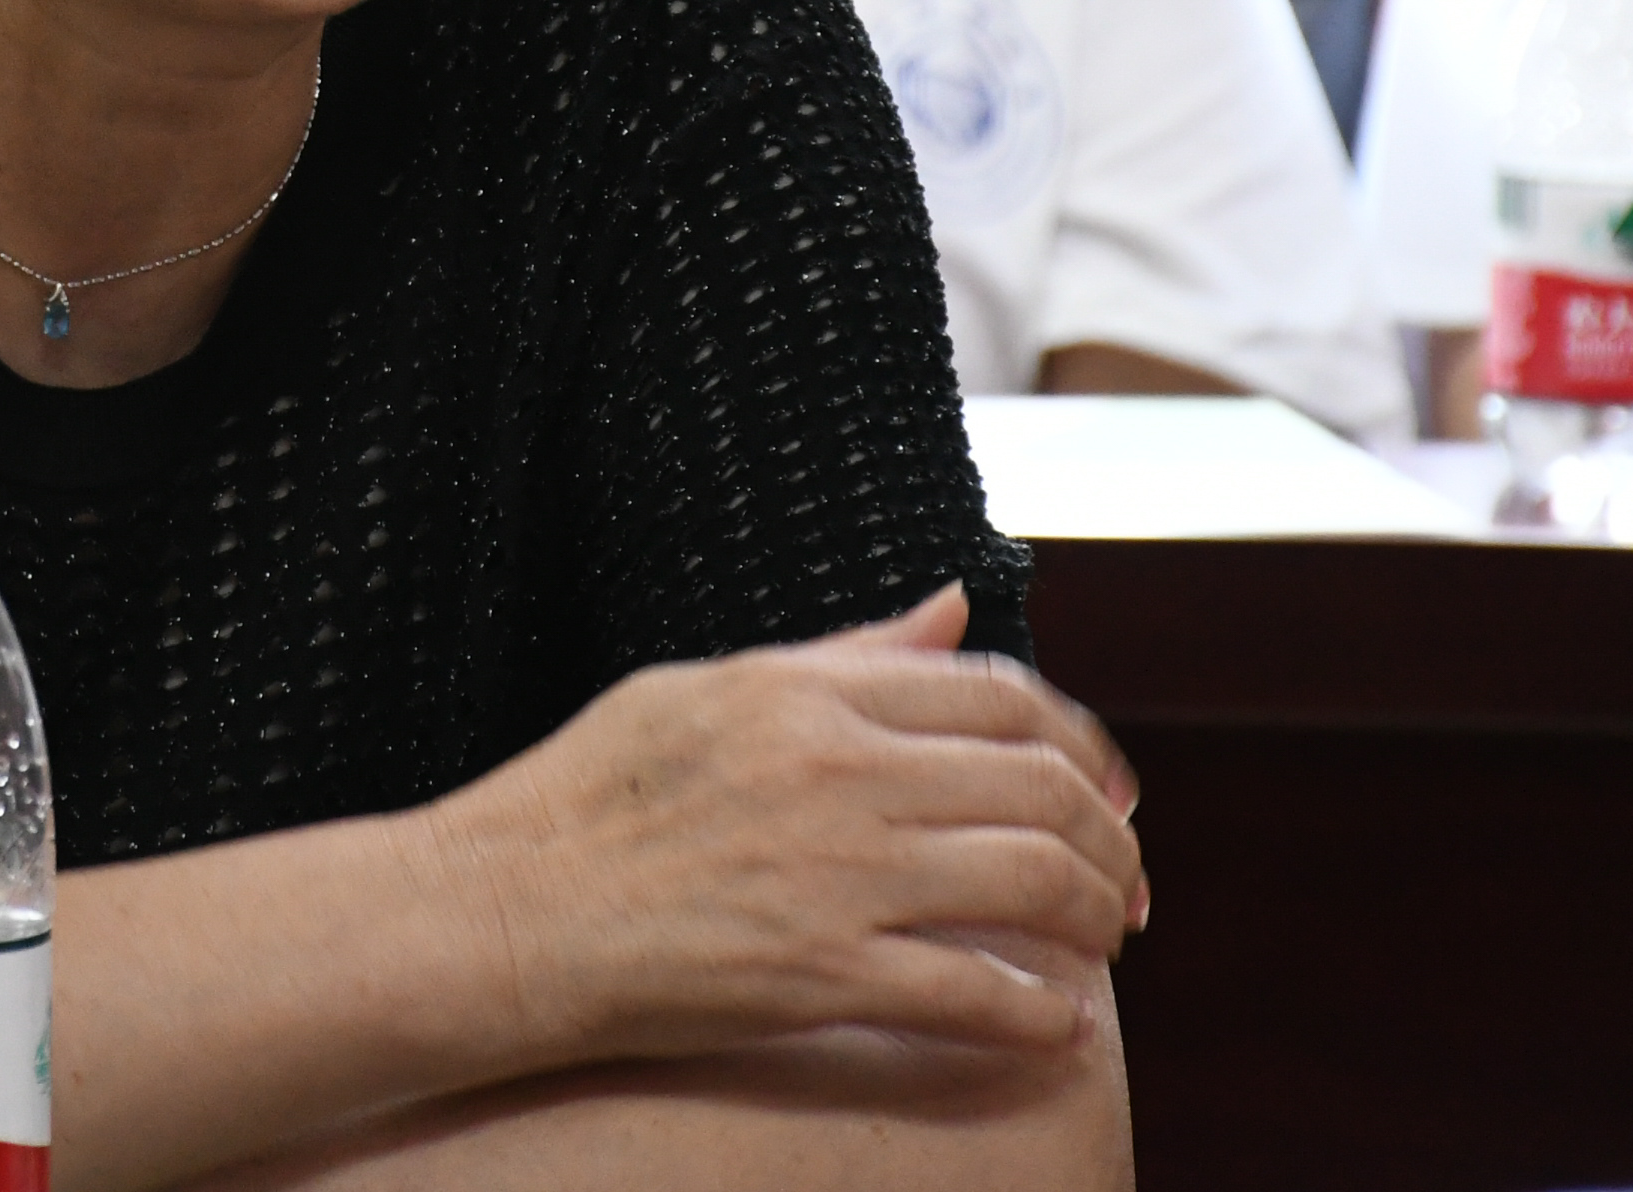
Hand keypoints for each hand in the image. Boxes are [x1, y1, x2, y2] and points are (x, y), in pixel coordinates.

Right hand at [422, 585, 1144, 1063]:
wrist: (505, 910)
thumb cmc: (588, 797)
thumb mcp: (709, 687)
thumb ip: (844, 655)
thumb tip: (950, 607)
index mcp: (809, 694)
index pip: (1002, 696)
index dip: (1082, 743)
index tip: (1109, 790)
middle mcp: (838, 772)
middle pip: (1040, 786)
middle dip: (1111, 837)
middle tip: (1127, 881)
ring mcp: (833, 874)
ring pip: (1031, 880)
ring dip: (1095, 914)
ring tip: (1105, 943)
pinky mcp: (818, 973)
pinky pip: (973, 990)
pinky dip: (1038, 1013)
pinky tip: (1056, 1024)